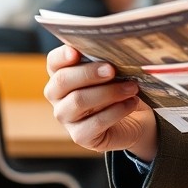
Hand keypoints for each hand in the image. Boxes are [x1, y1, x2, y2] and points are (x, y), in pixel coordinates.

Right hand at [44, 46, 158, 159]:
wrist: (134, 120)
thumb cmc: (118, 89)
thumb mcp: (112, 73)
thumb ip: (105, 62)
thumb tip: (112, 51)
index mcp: (61, 74)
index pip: (54, 62)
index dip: (62, 56)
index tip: (76, 51)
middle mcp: (57, 97)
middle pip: (62, 81)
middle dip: (88, 73)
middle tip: (112, 70)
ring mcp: (66, 118)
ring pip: (79, 101)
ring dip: (108, 92)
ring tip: (131, 87)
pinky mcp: (80, 136)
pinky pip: (96, 122)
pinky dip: (117, 110)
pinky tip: (132, 103)